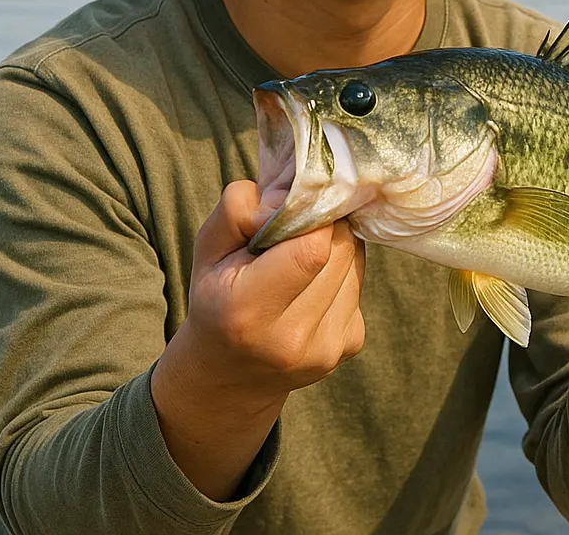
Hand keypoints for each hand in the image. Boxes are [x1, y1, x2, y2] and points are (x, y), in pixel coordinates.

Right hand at [151, 180, 364, 498]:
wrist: (228, 375)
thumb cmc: (216, 297)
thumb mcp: (208, 248)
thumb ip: (238, 209)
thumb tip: (290, 193)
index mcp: (247, 312)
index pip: (312, 247)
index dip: (310, 217)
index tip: (293, 212)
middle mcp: (291, 340)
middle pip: (340, 250)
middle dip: (324, 226)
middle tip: (298, 230)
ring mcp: (326, 349)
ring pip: (356, 261)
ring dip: (336, 247)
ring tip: (302, 258)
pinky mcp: (349, 346)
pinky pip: (360, 284)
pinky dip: (343, 272)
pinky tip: (313, 284)